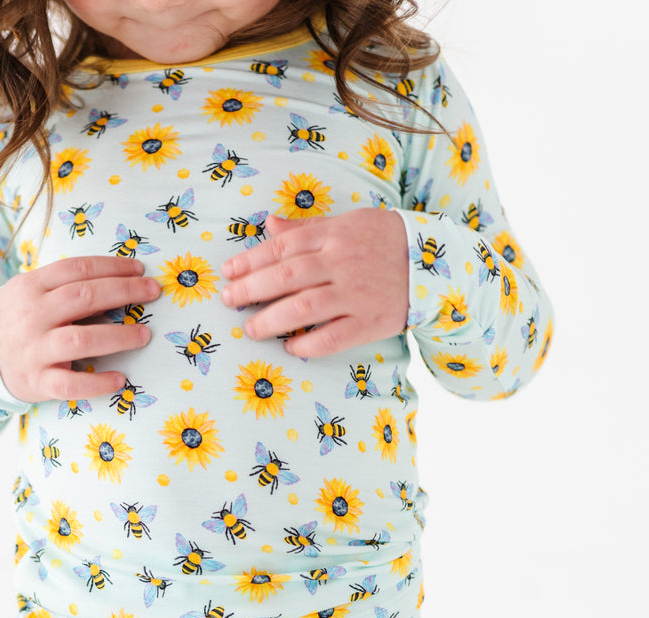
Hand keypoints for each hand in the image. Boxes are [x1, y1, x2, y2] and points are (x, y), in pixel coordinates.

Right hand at [0, 256, 160, 401]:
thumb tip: (117, 284)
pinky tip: (120, 379)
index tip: (139, 270)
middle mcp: (32, 316)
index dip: (111, 267)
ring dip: (117, 336)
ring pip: (79, 339)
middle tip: (153, 292)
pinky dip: (97, 382)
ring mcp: (33, 350)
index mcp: (31, 287)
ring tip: (144, 335)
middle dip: (123, 292)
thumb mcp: (31, 294)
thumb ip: (65, 287)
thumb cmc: (18, 321)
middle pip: (83, 297)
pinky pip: (70, 383)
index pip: (76, 269)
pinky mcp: (37, 381)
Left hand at [220, 208, 409, 356]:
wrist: (438, 263)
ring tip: (250, 329)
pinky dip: (307, 344)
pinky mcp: (370, 322)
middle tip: (228, 301)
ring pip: (303, 308)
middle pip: (286, 277)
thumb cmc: (385, 240)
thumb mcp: (348, 222)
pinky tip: (289, 346)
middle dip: (251, 290)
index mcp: (334, 235)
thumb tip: (269, 225)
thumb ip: (307, 228)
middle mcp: (342, 263)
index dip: (250, 261)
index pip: (282, 247)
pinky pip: (332, 337)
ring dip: (271, 320)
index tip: (228, 272)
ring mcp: (356, 294)